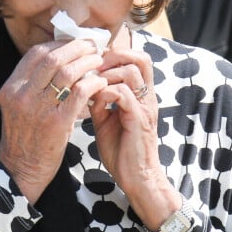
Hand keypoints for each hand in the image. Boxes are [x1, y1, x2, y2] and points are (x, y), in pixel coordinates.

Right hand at [0, 39, 106, 202]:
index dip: (59, 43)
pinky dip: (92, 83)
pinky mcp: (56, 122)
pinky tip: (100, 82)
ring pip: (67, 72)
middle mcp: (21, 95)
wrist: (22, 170)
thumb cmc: (26, 137)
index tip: (75, 42)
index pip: (36, 53)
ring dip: (87, 62)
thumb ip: (33, 84)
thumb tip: (59, 59)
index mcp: (11, 88)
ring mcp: (38, 108)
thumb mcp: (19, 106)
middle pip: (53, 58)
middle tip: (93, 46)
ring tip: (99, 61)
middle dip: (76, 48)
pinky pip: (79, 93)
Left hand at [88, 48, 180, 227]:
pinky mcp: (139, 120)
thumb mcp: (106, 120)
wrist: (136, 177)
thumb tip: (84, 86)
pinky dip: (106, 93)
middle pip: (140, 58)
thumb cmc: (121, 150)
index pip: (137, 59)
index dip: (116, 54)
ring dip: (108, 74)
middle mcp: (147, 97)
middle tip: (95, 68)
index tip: (95, 63)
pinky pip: (123, 94)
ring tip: (93, 86)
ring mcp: (145, 107)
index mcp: (141, 95)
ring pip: (131, 71)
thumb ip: (99, 101)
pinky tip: (96, 103)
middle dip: (114, 56)